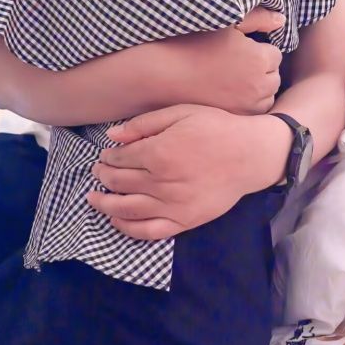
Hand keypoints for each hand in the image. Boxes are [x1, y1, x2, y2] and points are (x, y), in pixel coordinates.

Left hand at [87, 104, 292, 239]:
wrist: (251, 155)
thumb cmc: (217, 128)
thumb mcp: (181, 113)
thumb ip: (144, 124)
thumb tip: (112, 136)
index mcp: (160, 153)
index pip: (120, 159)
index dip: (108, 158)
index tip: (105, 156)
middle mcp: (162, 182)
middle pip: (119, 183)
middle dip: (103, 177)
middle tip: (98, 173)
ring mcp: (173, 205)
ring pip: (127, 210)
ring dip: (105, 204)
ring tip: (94, 198)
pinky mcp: (184, 221)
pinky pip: (149, 231)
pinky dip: (128, 228)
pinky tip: (116, 220)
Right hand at [163, 7, 283, 115]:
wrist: (166, 76)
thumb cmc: (194, 44)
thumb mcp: (228, 22)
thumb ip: (259, 18)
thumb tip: (281, 20)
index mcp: (260, 59)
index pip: (275, 55)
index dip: (259, 51)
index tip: (242, 51)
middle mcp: (259, 86)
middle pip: (274, 78)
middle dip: (262, 71)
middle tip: (237, 66)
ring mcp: (247, 107)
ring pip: (266, 98)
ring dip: (258, 90)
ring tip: (235, 82)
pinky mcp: (234, 119)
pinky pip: (252, 114)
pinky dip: (246, 106)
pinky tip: (229, 96)